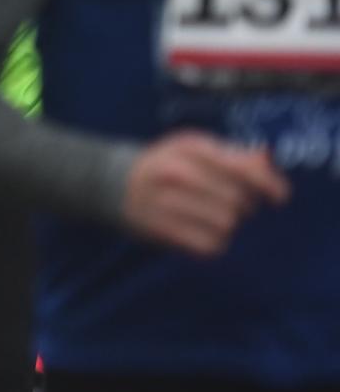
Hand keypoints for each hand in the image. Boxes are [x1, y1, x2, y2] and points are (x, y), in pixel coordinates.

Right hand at [121, 131, 289, 257]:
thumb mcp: (195, 150)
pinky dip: (214, 242)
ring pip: (226, 223)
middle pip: (238, 199)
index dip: (269, 184)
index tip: (281, 198)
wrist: (111, 181)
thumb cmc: (167, 164)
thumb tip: (266, 161)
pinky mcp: (159, 227)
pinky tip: (203, 233)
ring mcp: (165, 200)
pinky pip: (208, 244)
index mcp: (190, 147)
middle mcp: (176, 171)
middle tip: (231, 205)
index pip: (242, 167)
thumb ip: (233, 154)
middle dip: (243, 206)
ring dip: (228, 225)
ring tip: (214, 218)